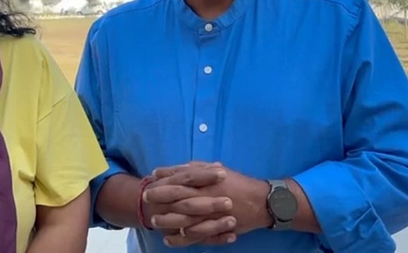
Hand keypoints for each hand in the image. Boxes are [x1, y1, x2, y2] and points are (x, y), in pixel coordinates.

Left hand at [154, 163, 270, 247]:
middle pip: (180, 199)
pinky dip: (181, 239)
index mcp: (208, 182)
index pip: (182, 179)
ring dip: (168, 220)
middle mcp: (208, 198)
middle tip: (146, 198)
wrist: (262, 202)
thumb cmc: (237, 183)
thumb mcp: (216, 170)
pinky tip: (169, 239)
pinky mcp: (216, 229)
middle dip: (161, 199)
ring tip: (154, 221)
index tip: (150, 179)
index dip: (164, 180)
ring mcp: (212, 216)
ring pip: (185, 220)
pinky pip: (195, 237)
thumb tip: (176, 168)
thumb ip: (195, 168)